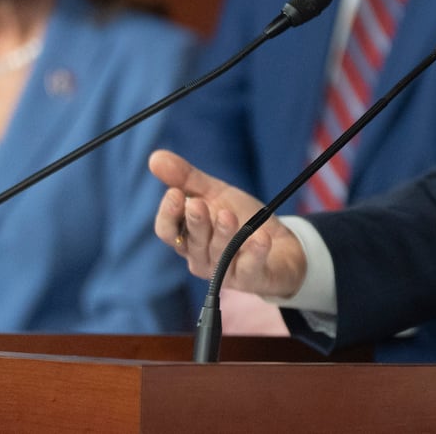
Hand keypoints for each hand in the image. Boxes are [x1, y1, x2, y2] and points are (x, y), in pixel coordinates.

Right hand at [148, 149, 307, 299]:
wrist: (281, 245)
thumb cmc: (241, 219)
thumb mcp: (215, 193)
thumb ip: (187, 178)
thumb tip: (155, 157)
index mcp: (188, 238)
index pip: (167, 231)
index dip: (169, 214)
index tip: (176, 193)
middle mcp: (202, 258)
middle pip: (192, 243)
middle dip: (195, 223)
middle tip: (198, 204)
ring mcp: (225, 272)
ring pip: (219, 256)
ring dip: (223, 234)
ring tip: (228, 215)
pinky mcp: (251, 278)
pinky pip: (249, 268)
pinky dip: (254, 253)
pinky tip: (261, 238)